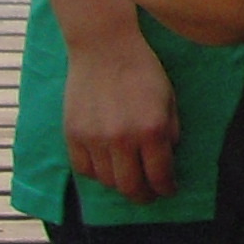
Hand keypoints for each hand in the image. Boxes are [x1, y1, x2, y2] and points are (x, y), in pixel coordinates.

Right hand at [61, 22, 180, 202]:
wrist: (104, 48)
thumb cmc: (143, 70)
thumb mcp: (169, 98)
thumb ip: (171, 131)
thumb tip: (167, 159)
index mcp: (152, 130)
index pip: (159, 175)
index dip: (166, 189)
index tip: (169, 191)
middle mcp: (122, 139)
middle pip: (131, 187)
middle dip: (144, 196)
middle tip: (149, 195)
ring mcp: (94, 139)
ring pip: (106, 181)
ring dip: (120, 185)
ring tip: (129, 178)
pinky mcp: (72, 135)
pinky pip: (83, 169)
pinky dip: (96, 174)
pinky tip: (106, 167)